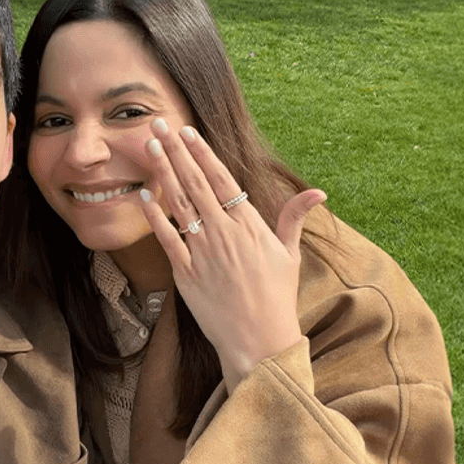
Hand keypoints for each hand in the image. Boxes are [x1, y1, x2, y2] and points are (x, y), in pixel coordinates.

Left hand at [140, 118, 325, 388]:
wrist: (259, 341)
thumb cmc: (277, 298)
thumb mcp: (290, 255)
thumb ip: (294, 218)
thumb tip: (318, 192)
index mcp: (250, 225)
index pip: (223, 180)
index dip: (203, 153)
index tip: (188, 131)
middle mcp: (224, 233)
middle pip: (196, 182)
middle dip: (176, 150)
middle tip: (158, 123)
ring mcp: (202, 252)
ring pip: (179, 203)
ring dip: (162, 172)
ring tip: (149, 146)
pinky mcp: (185, 273)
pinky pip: (166, 237)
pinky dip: (155, 215)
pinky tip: (144, 194)